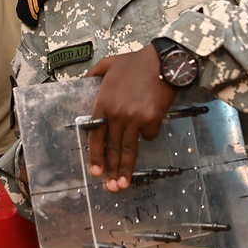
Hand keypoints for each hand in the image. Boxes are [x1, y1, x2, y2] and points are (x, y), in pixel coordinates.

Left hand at [83, 45, 177, 191]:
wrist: (163, 60)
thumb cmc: (135, 61)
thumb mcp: (108, 64)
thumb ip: (93, 75)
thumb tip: (84, 81)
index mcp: (103, 103)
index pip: (95, 135)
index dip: (95, 155)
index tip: (95, 171)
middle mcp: (116, 114)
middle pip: (112, 147)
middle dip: (110, 170)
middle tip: (110, 187)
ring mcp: (134, 118)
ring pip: (128, 149)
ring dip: (125, 169)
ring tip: (123, 185)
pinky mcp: (151, 119)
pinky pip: (149, 135)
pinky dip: (150, 134)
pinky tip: (152, 125)